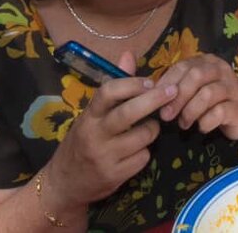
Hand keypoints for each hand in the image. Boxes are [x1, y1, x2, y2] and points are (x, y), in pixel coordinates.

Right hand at [41, 51, 176, 209]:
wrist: (64, 184)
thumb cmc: (82, 142)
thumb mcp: (91, 115)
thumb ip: (113, 87)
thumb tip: (129, 54)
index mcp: (88, 116)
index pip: (107, 92)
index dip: (131, 84)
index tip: (150, 81)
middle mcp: (94, 135)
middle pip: (128, 113)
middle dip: (154, 100)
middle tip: (173, 91)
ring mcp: (104, 157)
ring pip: (143, 136)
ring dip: (153, 129)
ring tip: (148, 128)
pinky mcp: (114, 176)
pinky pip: (143, 158)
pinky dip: (145, 152)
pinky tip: (137, 151)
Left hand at [155, 53, 237, 137]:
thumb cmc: (216, 99)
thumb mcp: (196, 87)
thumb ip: (178, 86)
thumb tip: (150, 94)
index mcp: (207, 62)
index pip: (183, 66)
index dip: (167, 83)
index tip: (155, 100)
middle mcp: (221, 70)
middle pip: (195, 77)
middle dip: (177, 97)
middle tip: (166, 116)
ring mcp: (232, 87)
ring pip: (207, 94)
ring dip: (190, 112)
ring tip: (183, 124)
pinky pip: (219, 112)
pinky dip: (206, 122)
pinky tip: (201, 127)